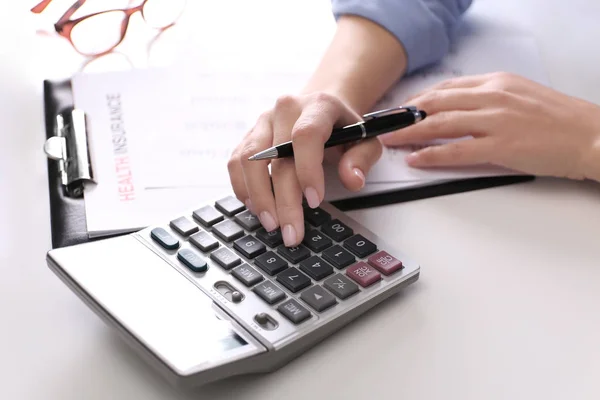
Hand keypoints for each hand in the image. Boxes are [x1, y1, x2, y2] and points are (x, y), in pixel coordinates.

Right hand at [228, 92, 382, 245]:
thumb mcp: (365, 140)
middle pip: (277, 156)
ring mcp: (263, 122)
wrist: (320, 109)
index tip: (314, 201)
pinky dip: (243, 188)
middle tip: (291, 232)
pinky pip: (236, 163)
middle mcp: (286, 109)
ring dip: (258, 196)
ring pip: (249, 160)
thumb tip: (352, 180)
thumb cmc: (342, 128)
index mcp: (318, 105)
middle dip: (284, 200)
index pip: (306, 135)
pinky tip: (256, 208)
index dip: (308, 170)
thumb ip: (362, 159)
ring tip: (272, 223)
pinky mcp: (248, 136)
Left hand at [380, 72, 599, 180]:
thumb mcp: (519, 95)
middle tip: (383, 124)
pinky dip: (432, 154)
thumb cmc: (557, 118)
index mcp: (496, 82)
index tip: (400, 108)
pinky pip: (457, 151)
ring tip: (389, 140)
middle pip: (436, 102)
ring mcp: (496, 121)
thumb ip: (487, 98)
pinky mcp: (501, 146)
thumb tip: (457, 107)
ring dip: (410, 133)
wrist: (591, 135)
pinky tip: (415, 158)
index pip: (445, 88)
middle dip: (405, 114)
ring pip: (441, 124)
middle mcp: (492, 97)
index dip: (417, 99)